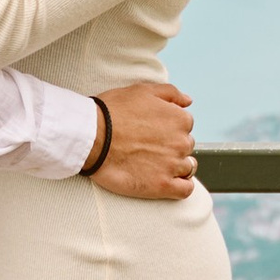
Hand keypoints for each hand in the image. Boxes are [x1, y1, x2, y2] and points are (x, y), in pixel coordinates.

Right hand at [92, 81, 196, 198]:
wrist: (91, 137)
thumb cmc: (112, 112)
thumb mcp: (143, 90)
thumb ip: (171, 93)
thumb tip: (188, 101)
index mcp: (180, 119)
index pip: (185, 126)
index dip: (168, 128)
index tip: (152, 132)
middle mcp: (181, 142)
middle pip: (185, 146)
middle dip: (171, 146)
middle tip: (148, 147)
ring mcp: (173, 165)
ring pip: (187, 167)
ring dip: (175, 166)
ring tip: (153, 164)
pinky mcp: (162, 186)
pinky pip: (185, 190)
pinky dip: (181, 186)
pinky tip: (167, 181)